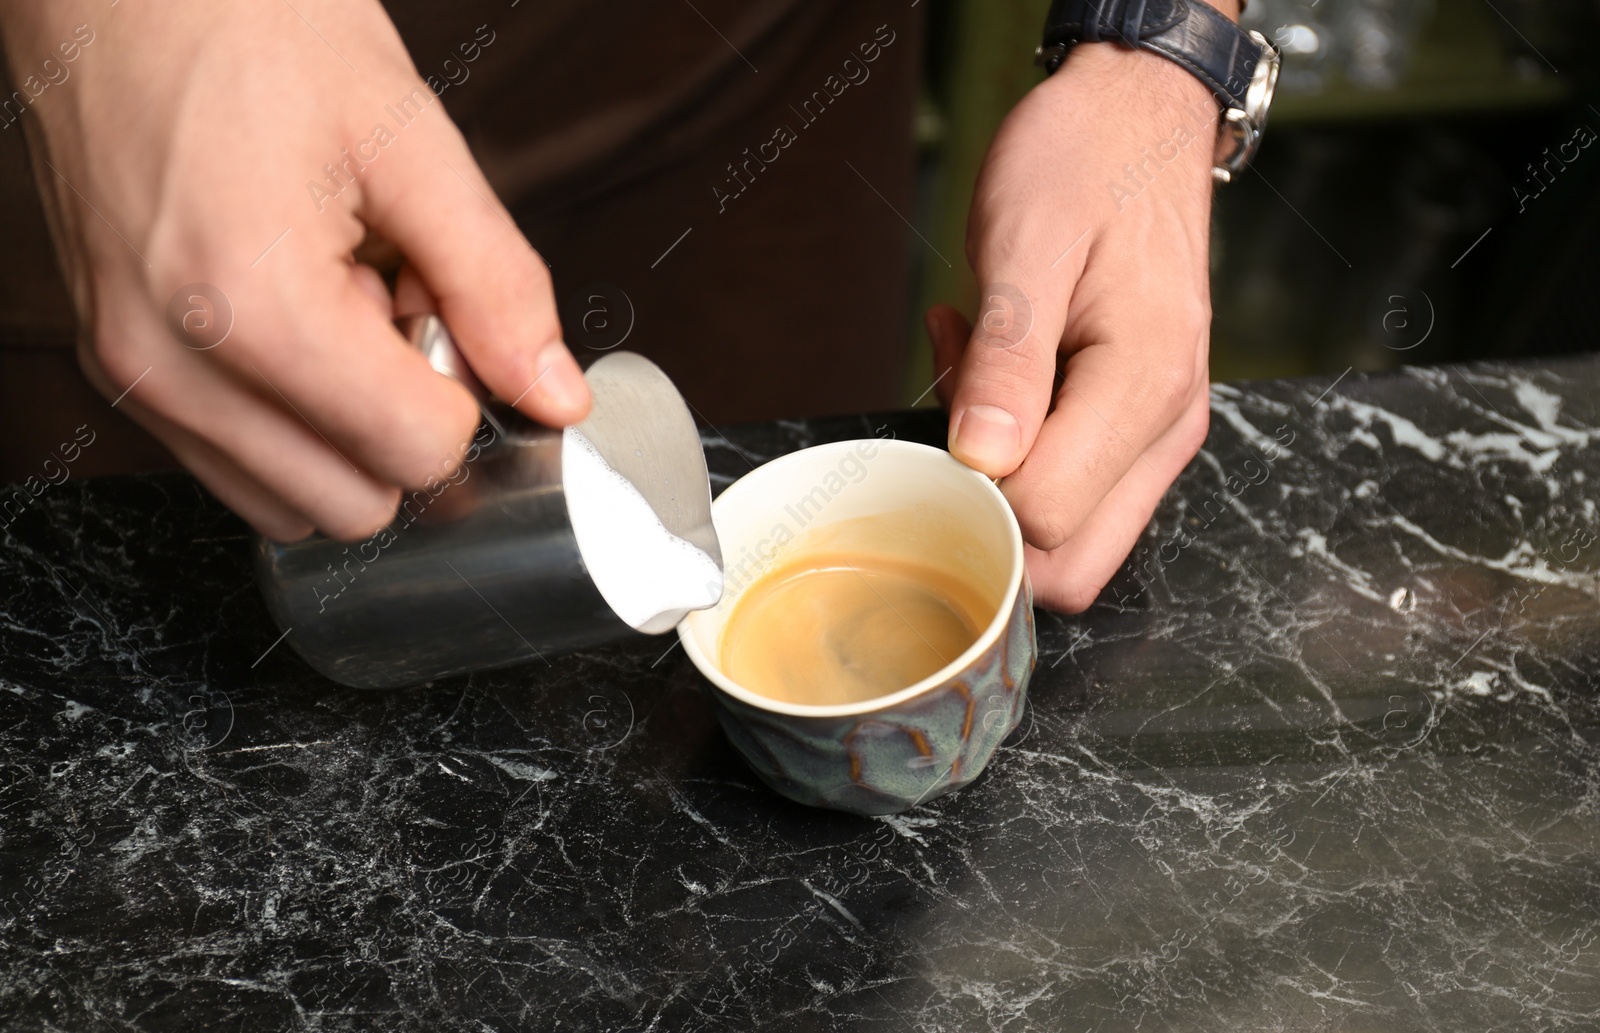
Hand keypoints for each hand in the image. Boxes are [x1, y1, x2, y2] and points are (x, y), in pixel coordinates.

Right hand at [1, 0, 589, 540]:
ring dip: (342, 432)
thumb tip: (555, 395)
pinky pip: (234, 463)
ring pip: (292, 504)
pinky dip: (286, 421)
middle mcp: (173, 365)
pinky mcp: (116, 367)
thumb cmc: (248, 23)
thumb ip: (497, 283)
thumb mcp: (409, 140)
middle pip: (356, 504)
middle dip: (402, 423)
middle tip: (393, 308)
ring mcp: (133, 374)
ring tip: (336, 305)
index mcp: (252, 309)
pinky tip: (290, 318)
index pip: (417, 453)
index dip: (464, 394)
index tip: (444, 313)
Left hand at [929, 36, 1229, 611]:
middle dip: (992, 519)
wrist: (1139, 117)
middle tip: (955, 416)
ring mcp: (1162, 434)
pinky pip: (1079, 492)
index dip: (977, 487)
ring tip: (975, 377)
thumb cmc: (1084, 162)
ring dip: (1004, 487)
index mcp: (1147, 385)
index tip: (953, 405)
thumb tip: (981, 462)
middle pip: (1074, 565)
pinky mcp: (1142, 427)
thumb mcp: (1027, 241)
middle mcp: (1169, 428)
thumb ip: (1008, 360)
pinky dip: (1024, 461)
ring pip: (1076, 540)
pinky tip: (997, 385)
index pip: (1047, 515)